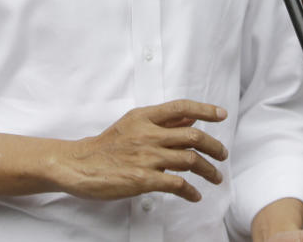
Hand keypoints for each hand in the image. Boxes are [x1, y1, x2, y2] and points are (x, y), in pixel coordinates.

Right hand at [56, 99, 227, 201]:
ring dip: (208, 170)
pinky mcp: (143, 179)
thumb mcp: (133, 124)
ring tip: (215, 177)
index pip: (181, 107)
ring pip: (190, 160)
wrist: (80, 165)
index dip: (205, 109)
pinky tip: (195, 196)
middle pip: (192, 135)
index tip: (221, 114)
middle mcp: (148, 133)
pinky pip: (177, 185)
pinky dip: (190, 191)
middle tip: (223, 155)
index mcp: (144, 116)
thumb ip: (162, 120)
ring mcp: (146, 157)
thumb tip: (190, 115)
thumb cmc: (107, 145)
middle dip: (214, 146)